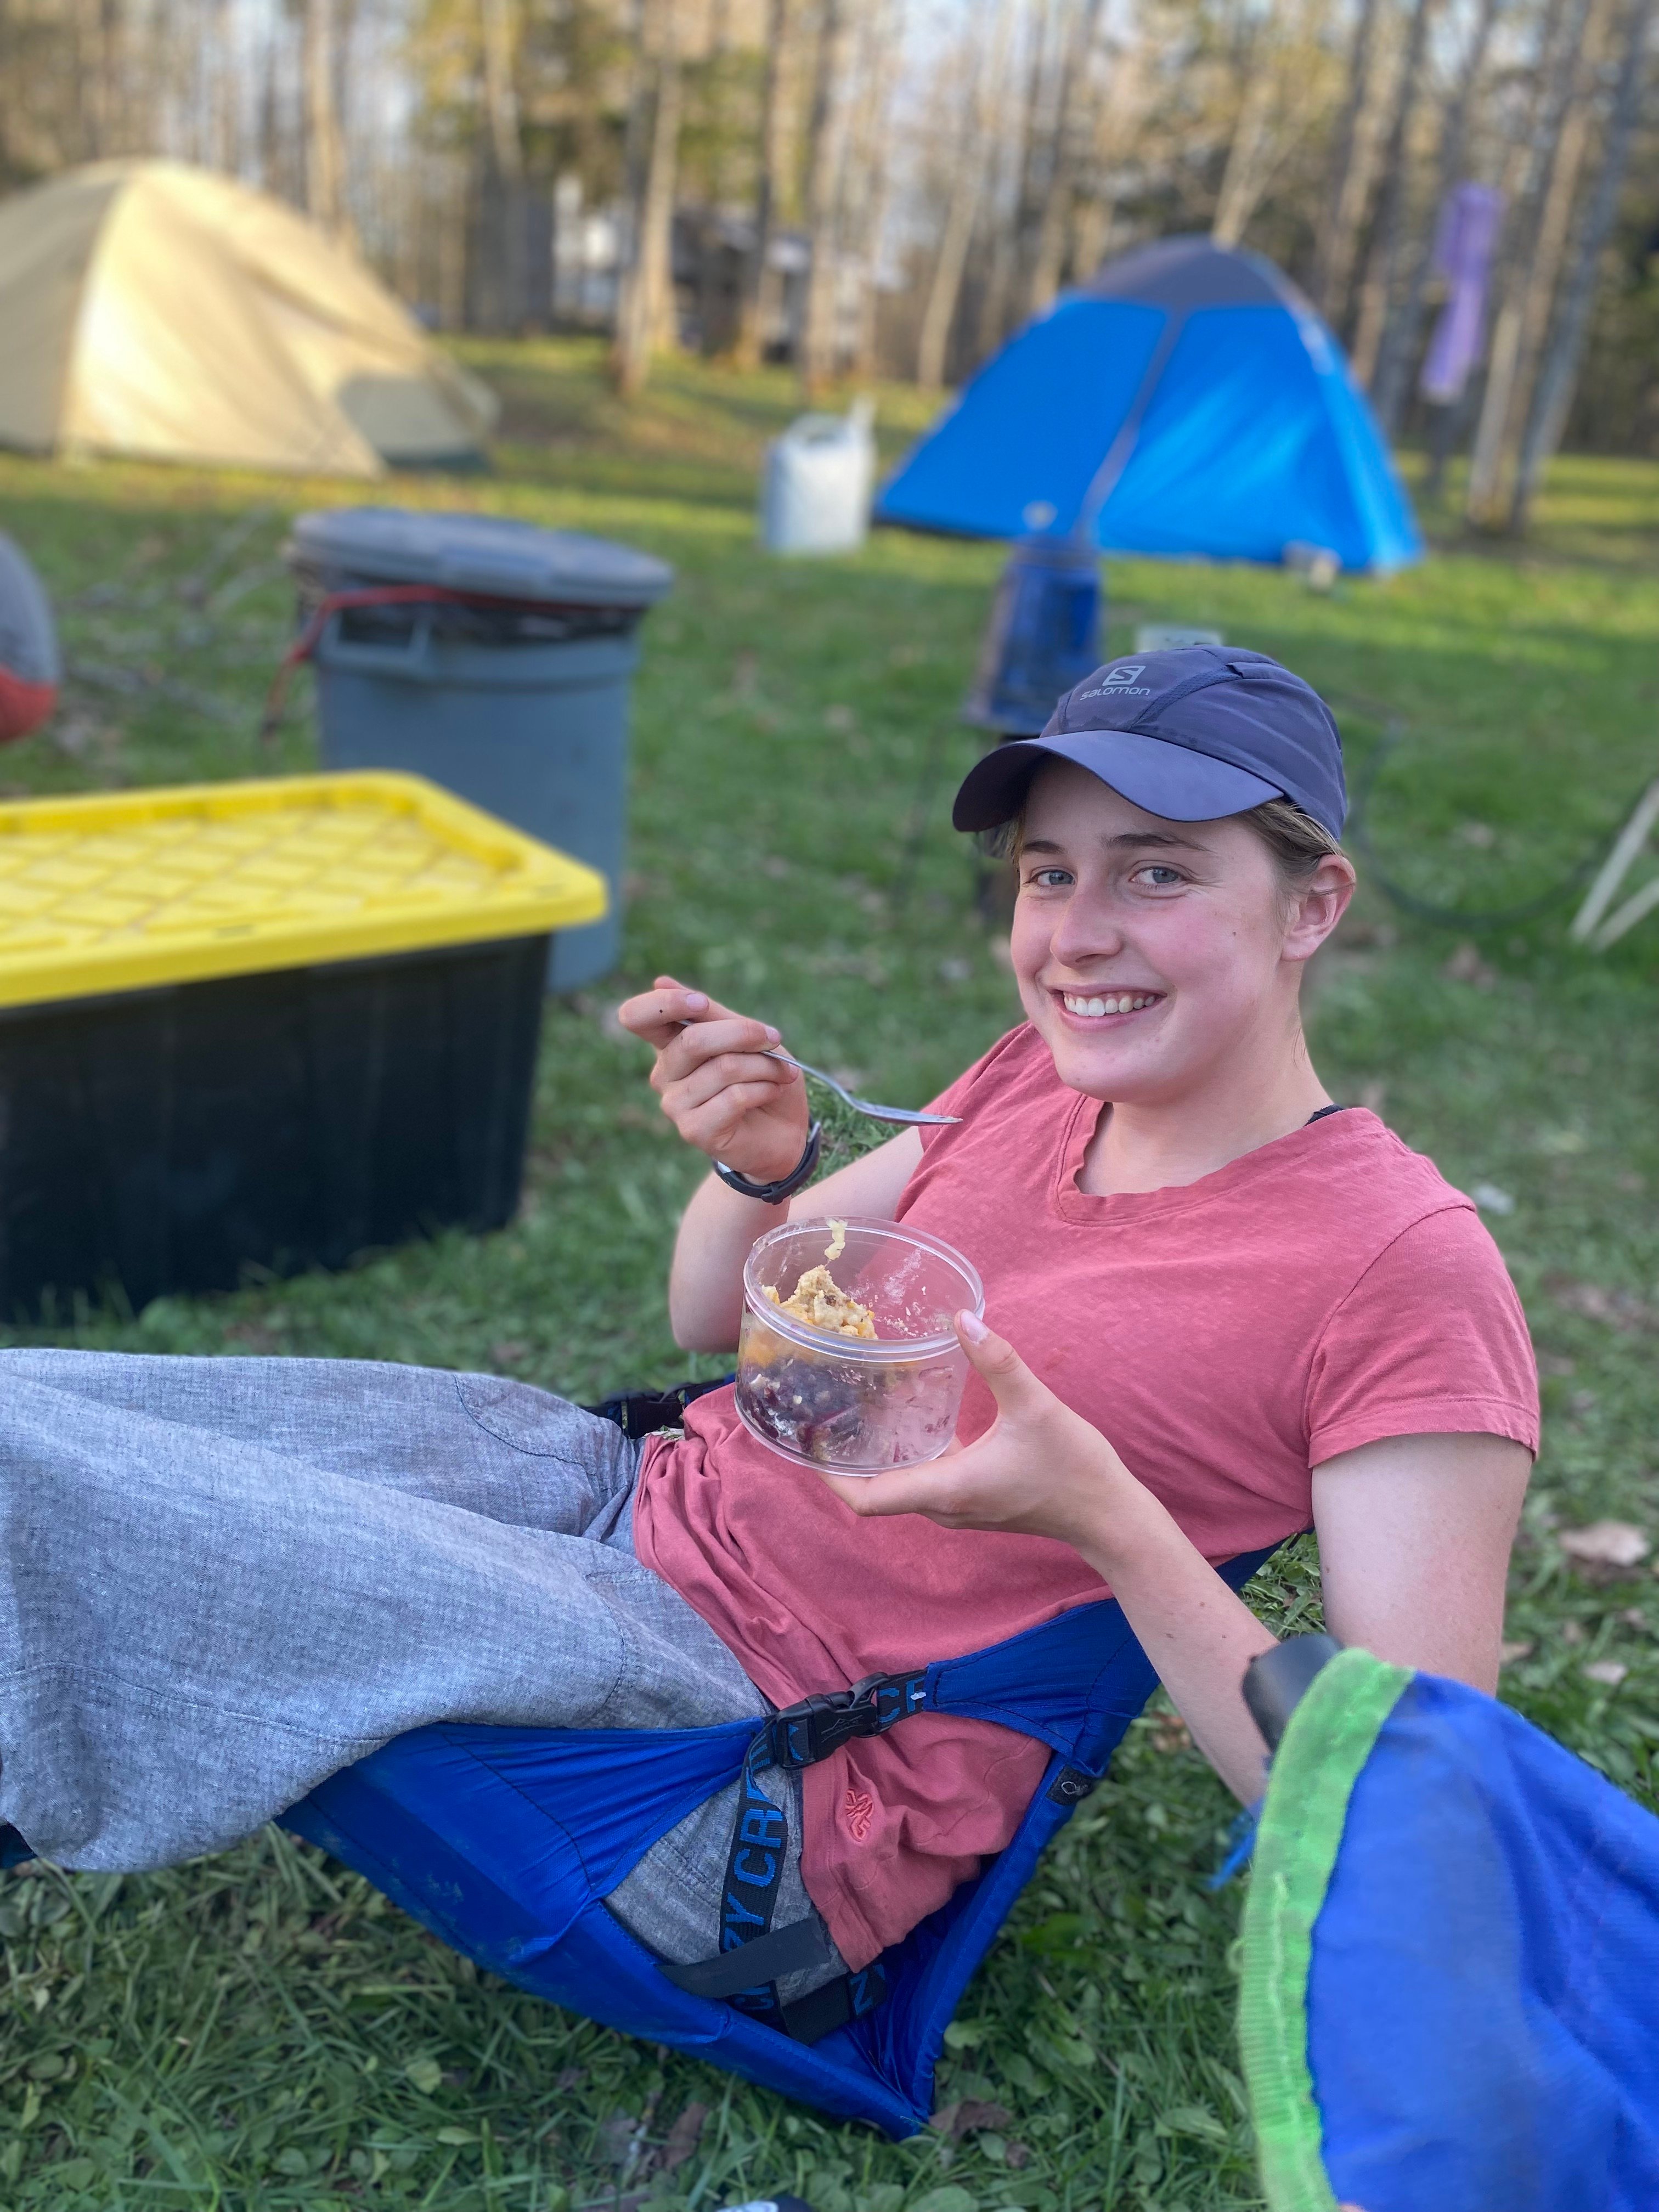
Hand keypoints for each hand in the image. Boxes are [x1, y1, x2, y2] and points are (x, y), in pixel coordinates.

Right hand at [615, 975, 810, 1183]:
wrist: (785, 1131)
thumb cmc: (763, 1077)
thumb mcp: (745, 1036)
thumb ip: (710, 1013)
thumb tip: (661, 980)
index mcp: (669, 1044)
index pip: (636, 1016)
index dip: (665, 1004)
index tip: (702, 1004)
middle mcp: (664, 1073)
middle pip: (693, 1040)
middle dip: (743, 1034)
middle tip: (774, 1038)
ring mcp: (674, 1104)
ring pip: (723, 1068)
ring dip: (764, 1066)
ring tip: (780, 1074)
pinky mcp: (694, 1130)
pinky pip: (734, 1097)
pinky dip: (764, 1089)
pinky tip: (770, 1093)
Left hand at [816, 1312, 1146, 1556]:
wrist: (1108, 1513)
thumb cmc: (1073, 1466)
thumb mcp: (1036, 1405)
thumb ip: (997, 1360)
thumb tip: (963, 1317)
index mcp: (947, 1490)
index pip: (868, 1500)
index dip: (830, 1478)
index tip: (809, 1443)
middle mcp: (945, 1507)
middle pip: (875, 1494)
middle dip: (845, 1461)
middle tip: (826, 1414)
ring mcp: (959, 1509)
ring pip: (900, 1488)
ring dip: (876, 1459)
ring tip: (857, 1412)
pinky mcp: (974, 1502)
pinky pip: (924, 1482)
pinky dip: (907, 1458)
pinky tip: (912, 1421)